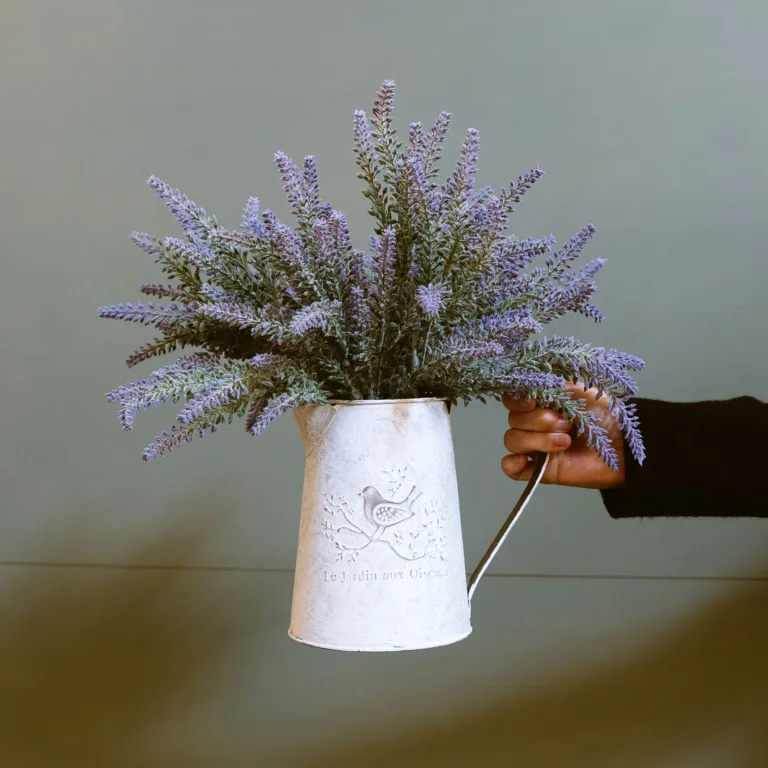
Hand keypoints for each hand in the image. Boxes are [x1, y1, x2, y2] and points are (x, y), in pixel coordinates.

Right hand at [501, 382, 625, 489]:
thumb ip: (552, 386)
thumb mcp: (579, 390)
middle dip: (538, 420)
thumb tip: (530, 386)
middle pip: (513, 420)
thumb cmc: (606, 414)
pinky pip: (510, 468)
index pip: (512, 399)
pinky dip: (512, 464)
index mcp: (542, 402)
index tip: (533, 401)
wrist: (625, 445)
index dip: (517, 400)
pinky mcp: (540, 470)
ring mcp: (536, 447)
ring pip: (512, 440)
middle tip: (566, 424)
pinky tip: (526, 461)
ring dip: (536, 440)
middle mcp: (535, 423)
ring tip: (565, 442)